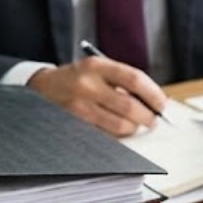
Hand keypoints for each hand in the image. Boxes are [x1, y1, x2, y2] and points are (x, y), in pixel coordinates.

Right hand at [28, 57, 166, 136]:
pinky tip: (117, 130)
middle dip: (147, 117)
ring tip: (134, 125)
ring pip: (120, 126)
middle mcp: (87, 85)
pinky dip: (117, 136)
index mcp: (97, 66)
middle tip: (152, 121)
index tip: (162, 105)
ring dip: (133, 129)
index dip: (153, 94)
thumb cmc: (77, 80)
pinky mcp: (77, 126)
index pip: (134, 79)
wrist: (41, 88)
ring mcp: (80, 107)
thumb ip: (123, 82)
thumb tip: (153, 102)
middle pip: (129, 107)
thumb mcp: (97, 70)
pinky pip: (107, 136)